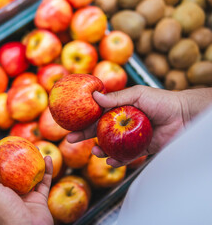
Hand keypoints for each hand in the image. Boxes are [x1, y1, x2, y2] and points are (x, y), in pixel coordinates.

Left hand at [0, 140, 53, 224]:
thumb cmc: (5, 214)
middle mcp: (8, 193)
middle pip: (12, 169)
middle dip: (15, 155)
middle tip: (17, 141)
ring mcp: (25, 196)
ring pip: (29, 174)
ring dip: (33, 160)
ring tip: (35, 147)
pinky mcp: (39, 199)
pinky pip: (45, 181)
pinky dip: (47, 169)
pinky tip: (48, 158)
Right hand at [67, 85, 211, 166]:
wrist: (184, 115)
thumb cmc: (161, 100)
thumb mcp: (137, 94)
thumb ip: (116, 98)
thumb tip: (94, 96)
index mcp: (119, 110)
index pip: (97, 116)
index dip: (84, 120)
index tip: (71, 124)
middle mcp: (122, 124)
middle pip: (99, 132)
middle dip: (85, 136)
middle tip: (71, 139)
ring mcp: (129, 138)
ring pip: (110, 146)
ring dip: (100, 150)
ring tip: (96, 151)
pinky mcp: (140, 149)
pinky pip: (125, 156)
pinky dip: (117, 160)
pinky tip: (110, 160)